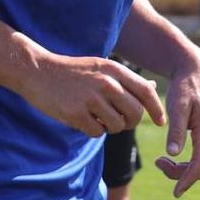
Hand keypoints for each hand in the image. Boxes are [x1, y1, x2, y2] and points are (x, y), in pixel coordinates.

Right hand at [23, 54, 166, 137]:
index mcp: (114, 70)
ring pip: (118, 125)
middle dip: (131, 122)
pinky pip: (98, 132)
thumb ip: (126, 80)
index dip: (157, 109)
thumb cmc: (73, 71)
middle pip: (135, 113)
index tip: (161, 121)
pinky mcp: (76, 113)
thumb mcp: (102, 67)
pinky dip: (94, 130)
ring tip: (99, 118)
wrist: (38, 71)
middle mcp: (106, 83)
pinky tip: (85, 120)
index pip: (146, 92)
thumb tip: (152, 88)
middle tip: (121, 121)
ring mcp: (91, 98)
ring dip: (111, 127)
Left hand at [155, 48, 199, 197]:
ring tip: (160, 161)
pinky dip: (187, 161)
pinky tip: (170, 156)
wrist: (197, 72)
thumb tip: (172, 154)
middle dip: (180, 174)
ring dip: (182, 168)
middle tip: (157, 163)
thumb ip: (176, 129)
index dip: (187, 180)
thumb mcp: (177, 105)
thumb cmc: (185, 87)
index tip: (175, 193)